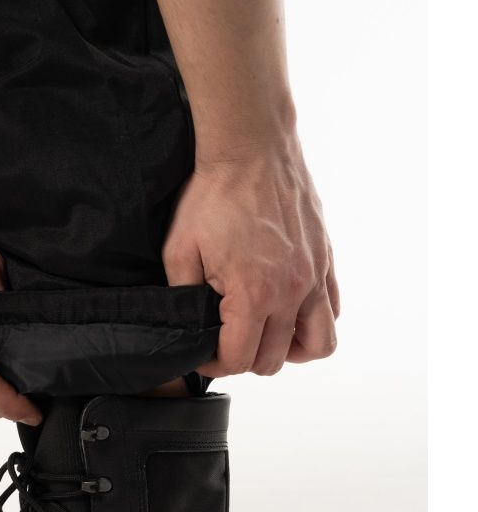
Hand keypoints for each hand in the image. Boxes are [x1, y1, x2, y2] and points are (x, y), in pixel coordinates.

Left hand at [163, 142, 339, 376]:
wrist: (252, 147)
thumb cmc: (213, 195)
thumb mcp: (179, 250)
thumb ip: (182, 297)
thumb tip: (188, 328)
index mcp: (253, 294)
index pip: (239, 360)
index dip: (214, 364)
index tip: (203, 353)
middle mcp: (291, 292)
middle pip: (274, 360)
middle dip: (245, 358)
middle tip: (226, 339)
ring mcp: (314, 277)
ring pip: (317, 346)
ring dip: (289, 350)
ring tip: (265, 334)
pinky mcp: (325, 260)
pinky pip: (332, 311)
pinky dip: (312, 322)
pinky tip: (287, 311)